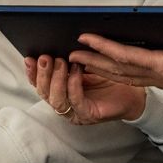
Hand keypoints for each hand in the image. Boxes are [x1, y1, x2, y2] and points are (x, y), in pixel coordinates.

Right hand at [25, 54, 145, 123]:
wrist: (132, 93)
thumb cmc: (109, 80)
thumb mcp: (84, 67)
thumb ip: (68, 61)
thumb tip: (54, 47)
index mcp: (61, 93)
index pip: (40, 85)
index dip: (32, 73)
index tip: (29, 58)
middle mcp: (65, 105)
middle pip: (45, 93)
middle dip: (42, 75)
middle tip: (45, 58)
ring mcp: (75, 112)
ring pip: (56, 100)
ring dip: (56, 80)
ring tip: (60, 63)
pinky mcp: (88, 115)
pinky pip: (76, 101)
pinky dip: (73, 86)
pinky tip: (75, 73)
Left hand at [70, 26, 162, 120]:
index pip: (128, 56)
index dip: (105, 47)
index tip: (85, 37)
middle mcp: (159, 75)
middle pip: (118, 68)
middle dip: (93, 59)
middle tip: (69, 51)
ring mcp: (160, 80)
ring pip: (123, 75)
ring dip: (100, 68)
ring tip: (81, 59)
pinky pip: (132, 78)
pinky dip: (115, 72)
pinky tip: (109, 68)